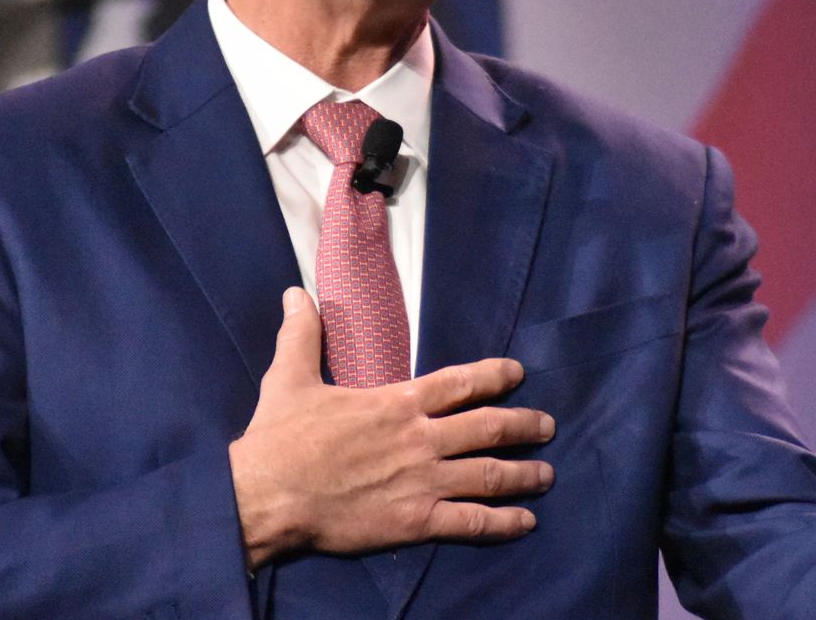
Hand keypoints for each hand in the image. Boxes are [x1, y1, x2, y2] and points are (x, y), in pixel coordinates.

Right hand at [227, 287, 556, 567]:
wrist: (267, 495)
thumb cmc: (280, 438)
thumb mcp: (289, 377)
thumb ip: (301, 335)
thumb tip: (295, 293)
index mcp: (397, 403)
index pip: (460, 383)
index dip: (494, 376)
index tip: (517, 373)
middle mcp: (420, 438)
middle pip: (489, 427)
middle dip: (525, 425)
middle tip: (548, 425)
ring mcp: (423, 481)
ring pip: (490, 474)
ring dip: (524, 473)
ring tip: (547, 474)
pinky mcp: (415, 521)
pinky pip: (471, 521)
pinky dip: (503, 522)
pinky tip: (525, 522)